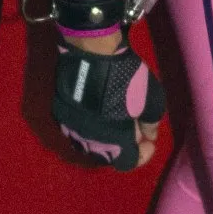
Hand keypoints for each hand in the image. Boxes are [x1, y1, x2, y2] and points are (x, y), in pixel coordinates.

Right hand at [66, 30, 160, 166]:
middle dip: (124, 143)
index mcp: (112, 143)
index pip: (128, 163)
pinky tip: (99, 107)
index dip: (143, 154)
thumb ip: (151, 123)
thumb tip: (147, 135)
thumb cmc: (125, 77)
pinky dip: (92, 122)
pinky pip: (79, 125)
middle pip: (108, 153)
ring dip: (106, 133)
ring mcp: (71, 126)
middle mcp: (88, 141)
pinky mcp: (61, 110)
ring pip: (91, 140)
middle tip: (134, 126)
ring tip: (117, 116)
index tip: (149, 140)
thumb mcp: (151, 99)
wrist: (91, 51)